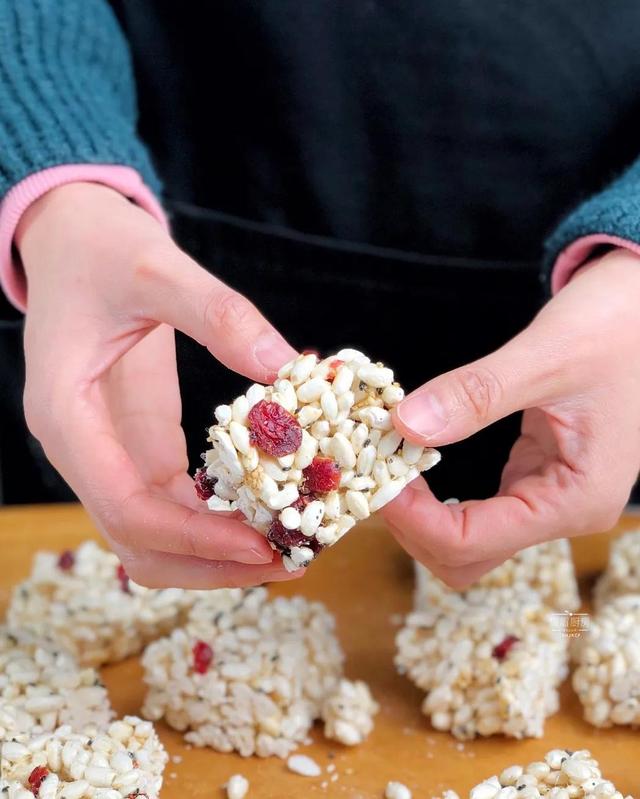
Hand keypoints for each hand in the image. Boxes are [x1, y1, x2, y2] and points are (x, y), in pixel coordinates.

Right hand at [18, 182, 299, 587]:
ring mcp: (106, 449)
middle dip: (211, 563)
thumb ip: (217, 313)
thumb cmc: (98, 247)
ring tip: (285, 545)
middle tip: (289, 559)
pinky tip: (264, 510)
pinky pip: (170, 502)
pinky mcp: (136, 441)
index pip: (125, 506)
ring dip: (214, 553)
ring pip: (152, 534)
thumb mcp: (156, 266)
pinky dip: (213, 519)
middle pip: (138, 541)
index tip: (264, 543)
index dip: (195, 538)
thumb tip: (285, 365)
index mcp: (66, 415)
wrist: (70, 238)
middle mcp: (81, 447)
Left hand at [381, 249, 639, 586]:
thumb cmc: (616, 327)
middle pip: (465, 556)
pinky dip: (437, 495)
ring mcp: (548, 495)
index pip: (471, 542)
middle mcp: (561, 510)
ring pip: (468, 538)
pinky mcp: (534, 475)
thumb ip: (476, 394)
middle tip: (373, 475)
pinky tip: (414, 457)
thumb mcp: (546, 356)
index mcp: (574, 499)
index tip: (374, 478)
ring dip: (421, 515)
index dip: (412, 520)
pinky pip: (477, 507)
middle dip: (411, 526)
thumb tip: (406, 423)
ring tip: (386, 466)